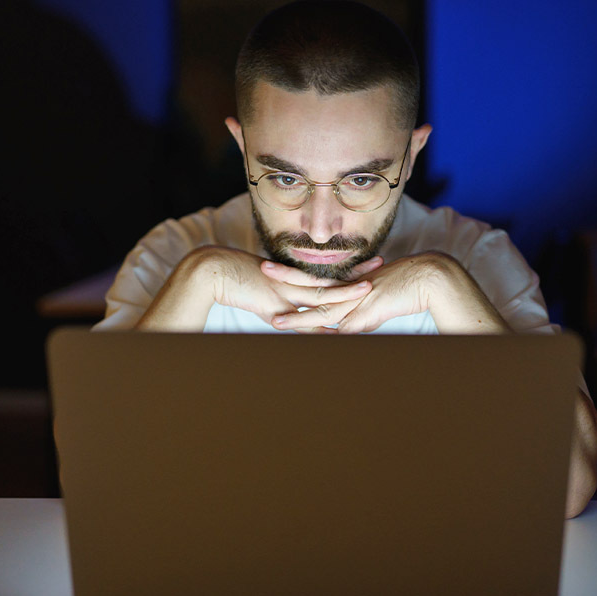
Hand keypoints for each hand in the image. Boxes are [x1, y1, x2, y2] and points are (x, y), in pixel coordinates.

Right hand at [204, 247, 383, 331]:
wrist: (213, 271)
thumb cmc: (234, 278)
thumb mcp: (262, 289)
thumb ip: (280, 300)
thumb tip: (288, 315)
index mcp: (293, 277)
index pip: (327, 275)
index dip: (349, 271)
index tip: (370, 265)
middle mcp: (292, 283)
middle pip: (331, 280)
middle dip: (356, 275)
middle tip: (382, 265)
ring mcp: (284, 291)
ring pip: (321, 295)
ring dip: (344, 294)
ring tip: (367, 291)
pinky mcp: (273, 303)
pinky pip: (300, 317)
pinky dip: (318, 325)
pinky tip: (334, 331)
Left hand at [268, 252, 508, 333]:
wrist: (431, 278)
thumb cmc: (408, 287)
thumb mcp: (379, 303)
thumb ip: (362, 316)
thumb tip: (348, 329)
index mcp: (350, 283)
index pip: (316, 279)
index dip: (295, 274)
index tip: (275, 269)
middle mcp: (350, 289)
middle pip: (312, 285)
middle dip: (286, 279)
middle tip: (263, 270)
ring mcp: (358, 300)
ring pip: (322, 309)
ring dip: (299, 318)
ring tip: (275, 322)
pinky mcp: (370, 311)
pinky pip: (346, 326)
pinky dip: (329, 335)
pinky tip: (313, 342)